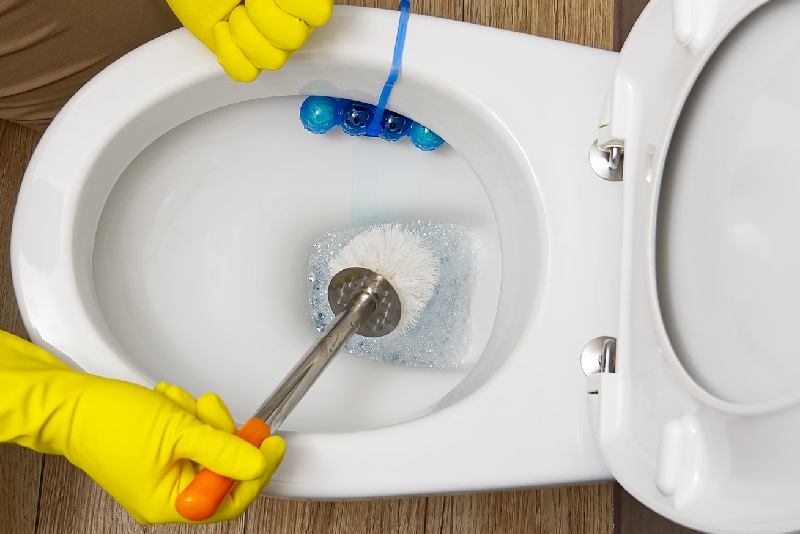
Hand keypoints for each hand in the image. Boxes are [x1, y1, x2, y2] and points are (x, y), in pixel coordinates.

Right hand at [0, 332, 284, 522]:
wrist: (68, 403)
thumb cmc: (108, 422)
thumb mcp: (177, 433)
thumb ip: (222, 451)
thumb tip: (258, 464)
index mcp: (169, 504)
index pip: (230, 499)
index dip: (257, 471)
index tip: (273, 442)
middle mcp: (167, 494)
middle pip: (221, 469)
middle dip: (220, 432)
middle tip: (211, 409)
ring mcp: (163, 472)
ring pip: (207, 445)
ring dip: (199, 418)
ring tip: (177, 403)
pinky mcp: (159, 450)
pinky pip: (189, 434)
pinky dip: (184, 415)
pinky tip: (168, 402)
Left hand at [165, 0, 333, 80]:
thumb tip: (283, 3)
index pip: (318, 13)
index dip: (291, 6)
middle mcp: (291, 19)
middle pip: (294, 40)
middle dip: (261, 18)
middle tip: (245, 1)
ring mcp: (270, 41)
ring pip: (274, 60)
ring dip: (244, 35)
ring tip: (233, 15)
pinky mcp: (246, 56)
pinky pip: (248, 73)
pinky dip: (230, 53)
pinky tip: (224, 31)